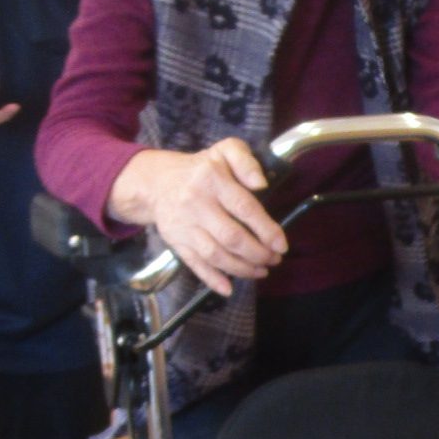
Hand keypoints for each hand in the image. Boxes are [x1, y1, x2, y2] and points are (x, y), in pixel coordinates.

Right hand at [106, 139, 286, 295]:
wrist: (157, 182)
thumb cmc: (201, 168)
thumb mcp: (225, 150)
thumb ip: (246, 161)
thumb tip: (261, 184)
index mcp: (212, 180)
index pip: (244, 207)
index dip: (266, 229)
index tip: (281, 244)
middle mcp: (196, 204)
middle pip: (231, 237)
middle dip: (258, 253)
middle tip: (274, 259)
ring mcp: (185, 226)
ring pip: (215, 254)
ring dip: (242, 268)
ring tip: (261, 271)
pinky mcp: (176, 242)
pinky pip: (194, 264)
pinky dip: (212, 279)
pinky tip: (229, 288)